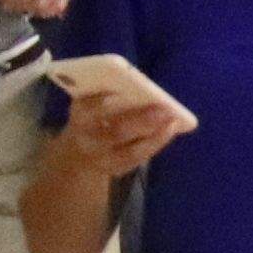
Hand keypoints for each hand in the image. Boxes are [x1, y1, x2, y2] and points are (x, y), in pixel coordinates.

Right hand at [56, 91, 189, 179]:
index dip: (103, 102)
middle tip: (164, 108)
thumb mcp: (92, 101)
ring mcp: (101, 157)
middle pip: (115, 132)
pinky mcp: (115, 169)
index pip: (89, 108)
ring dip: (155, 135)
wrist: (80, 152)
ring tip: (173, 120)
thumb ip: (108, 92)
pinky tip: (171, 130)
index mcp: (80, 114)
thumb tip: (140, 84)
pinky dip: (156, 143)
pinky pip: (138, 159)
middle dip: (141, 119)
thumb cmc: (95, 116)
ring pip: (130, 151)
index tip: (121, 92)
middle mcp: (88, 138)